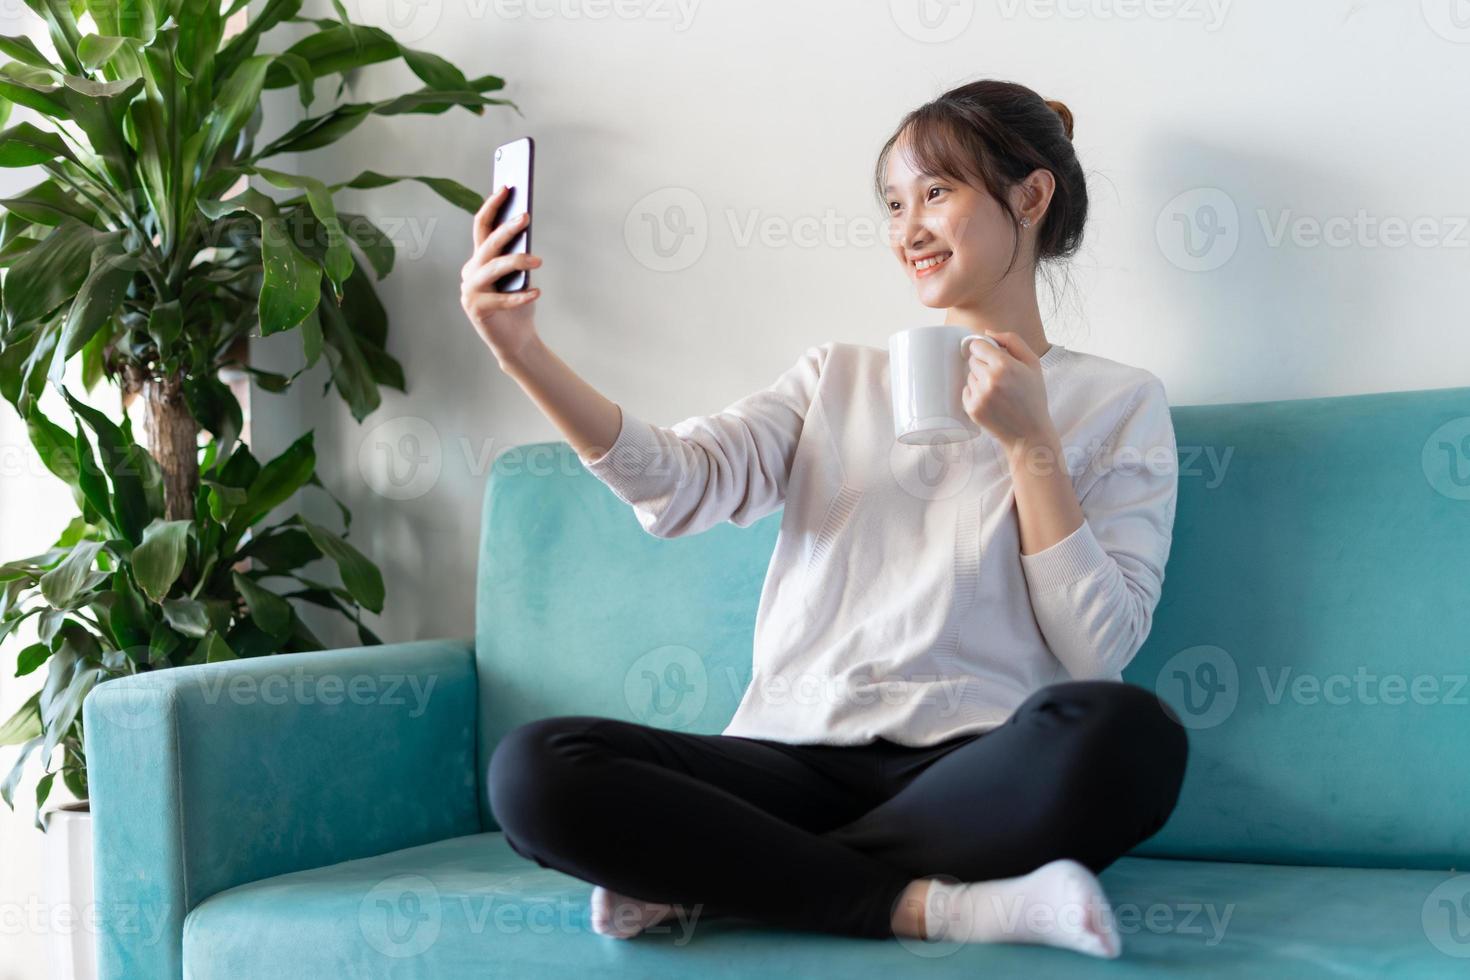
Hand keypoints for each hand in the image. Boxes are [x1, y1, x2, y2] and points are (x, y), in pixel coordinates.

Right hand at [460, 185, 542, 362]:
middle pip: (488, 245)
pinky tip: (536, 292)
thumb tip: (525, 227)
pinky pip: (502, 299)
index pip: (481, 227)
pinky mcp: (477, 310)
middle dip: (507, 228)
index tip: (506, 187)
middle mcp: (470, 272)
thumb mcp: (518, 276)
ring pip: (494, 269)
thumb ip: (516, 255)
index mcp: (478, 260)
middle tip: (525, 217)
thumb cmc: (519, 304)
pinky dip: (521, 296)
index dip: (492, 206)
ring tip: (537, 260)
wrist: (515, 340)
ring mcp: (470, 291)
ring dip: (517, 262)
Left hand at [961, 330, 1056, 453]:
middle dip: (983, 365)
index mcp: (1005, 365)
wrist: (1030, 433)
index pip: (977, 345)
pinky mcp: (972, 409)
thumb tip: (987, 332)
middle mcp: (989, 379)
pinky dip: (975, 394)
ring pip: (969, 376)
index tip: (992, 356)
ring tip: (998, 392)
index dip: (984, 349)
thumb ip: (1012, 341)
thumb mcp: (1032, 364)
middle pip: (972, 360)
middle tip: (1000, 378)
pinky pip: (966, 391)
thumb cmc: (1033, 396)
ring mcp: (979, 395)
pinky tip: (991, 402)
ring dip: (979, 380)